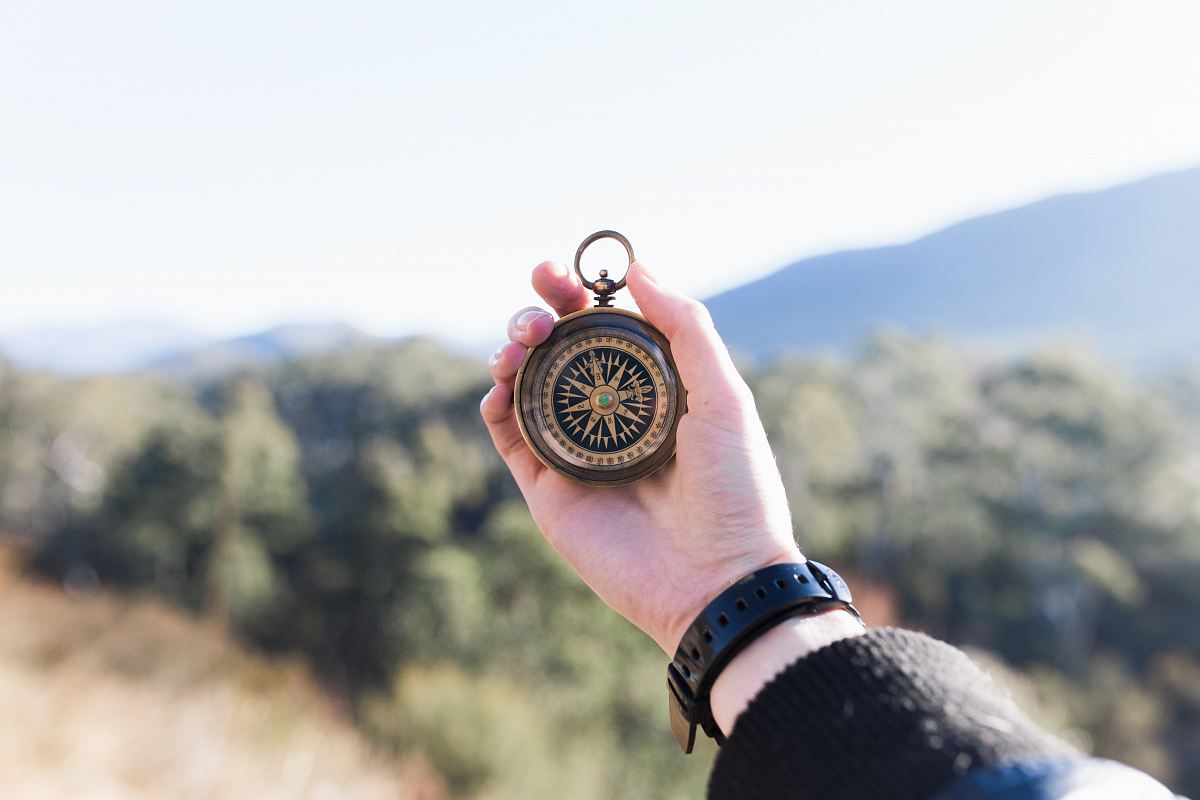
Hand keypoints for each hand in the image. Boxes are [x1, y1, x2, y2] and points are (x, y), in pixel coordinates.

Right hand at [480, 259, 803, 654]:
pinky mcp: (548, 490)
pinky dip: (496, 405)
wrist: (718, 580)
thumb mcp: (724, 396)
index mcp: (654, 389)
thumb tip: (639, 268)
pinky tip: (501, 386)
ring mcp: (576, 451)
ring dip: (513, 349)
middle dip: (540, 311)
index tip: (564, 270)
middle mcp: (611, 415)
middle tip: (541, 302)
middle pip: (558, 349)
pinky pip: (510, 437)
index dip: (579, 293)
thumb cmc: (735, 490)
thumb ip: (686, 328)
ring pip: (526, 385)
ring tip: (522, 340)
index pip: (604, 328)